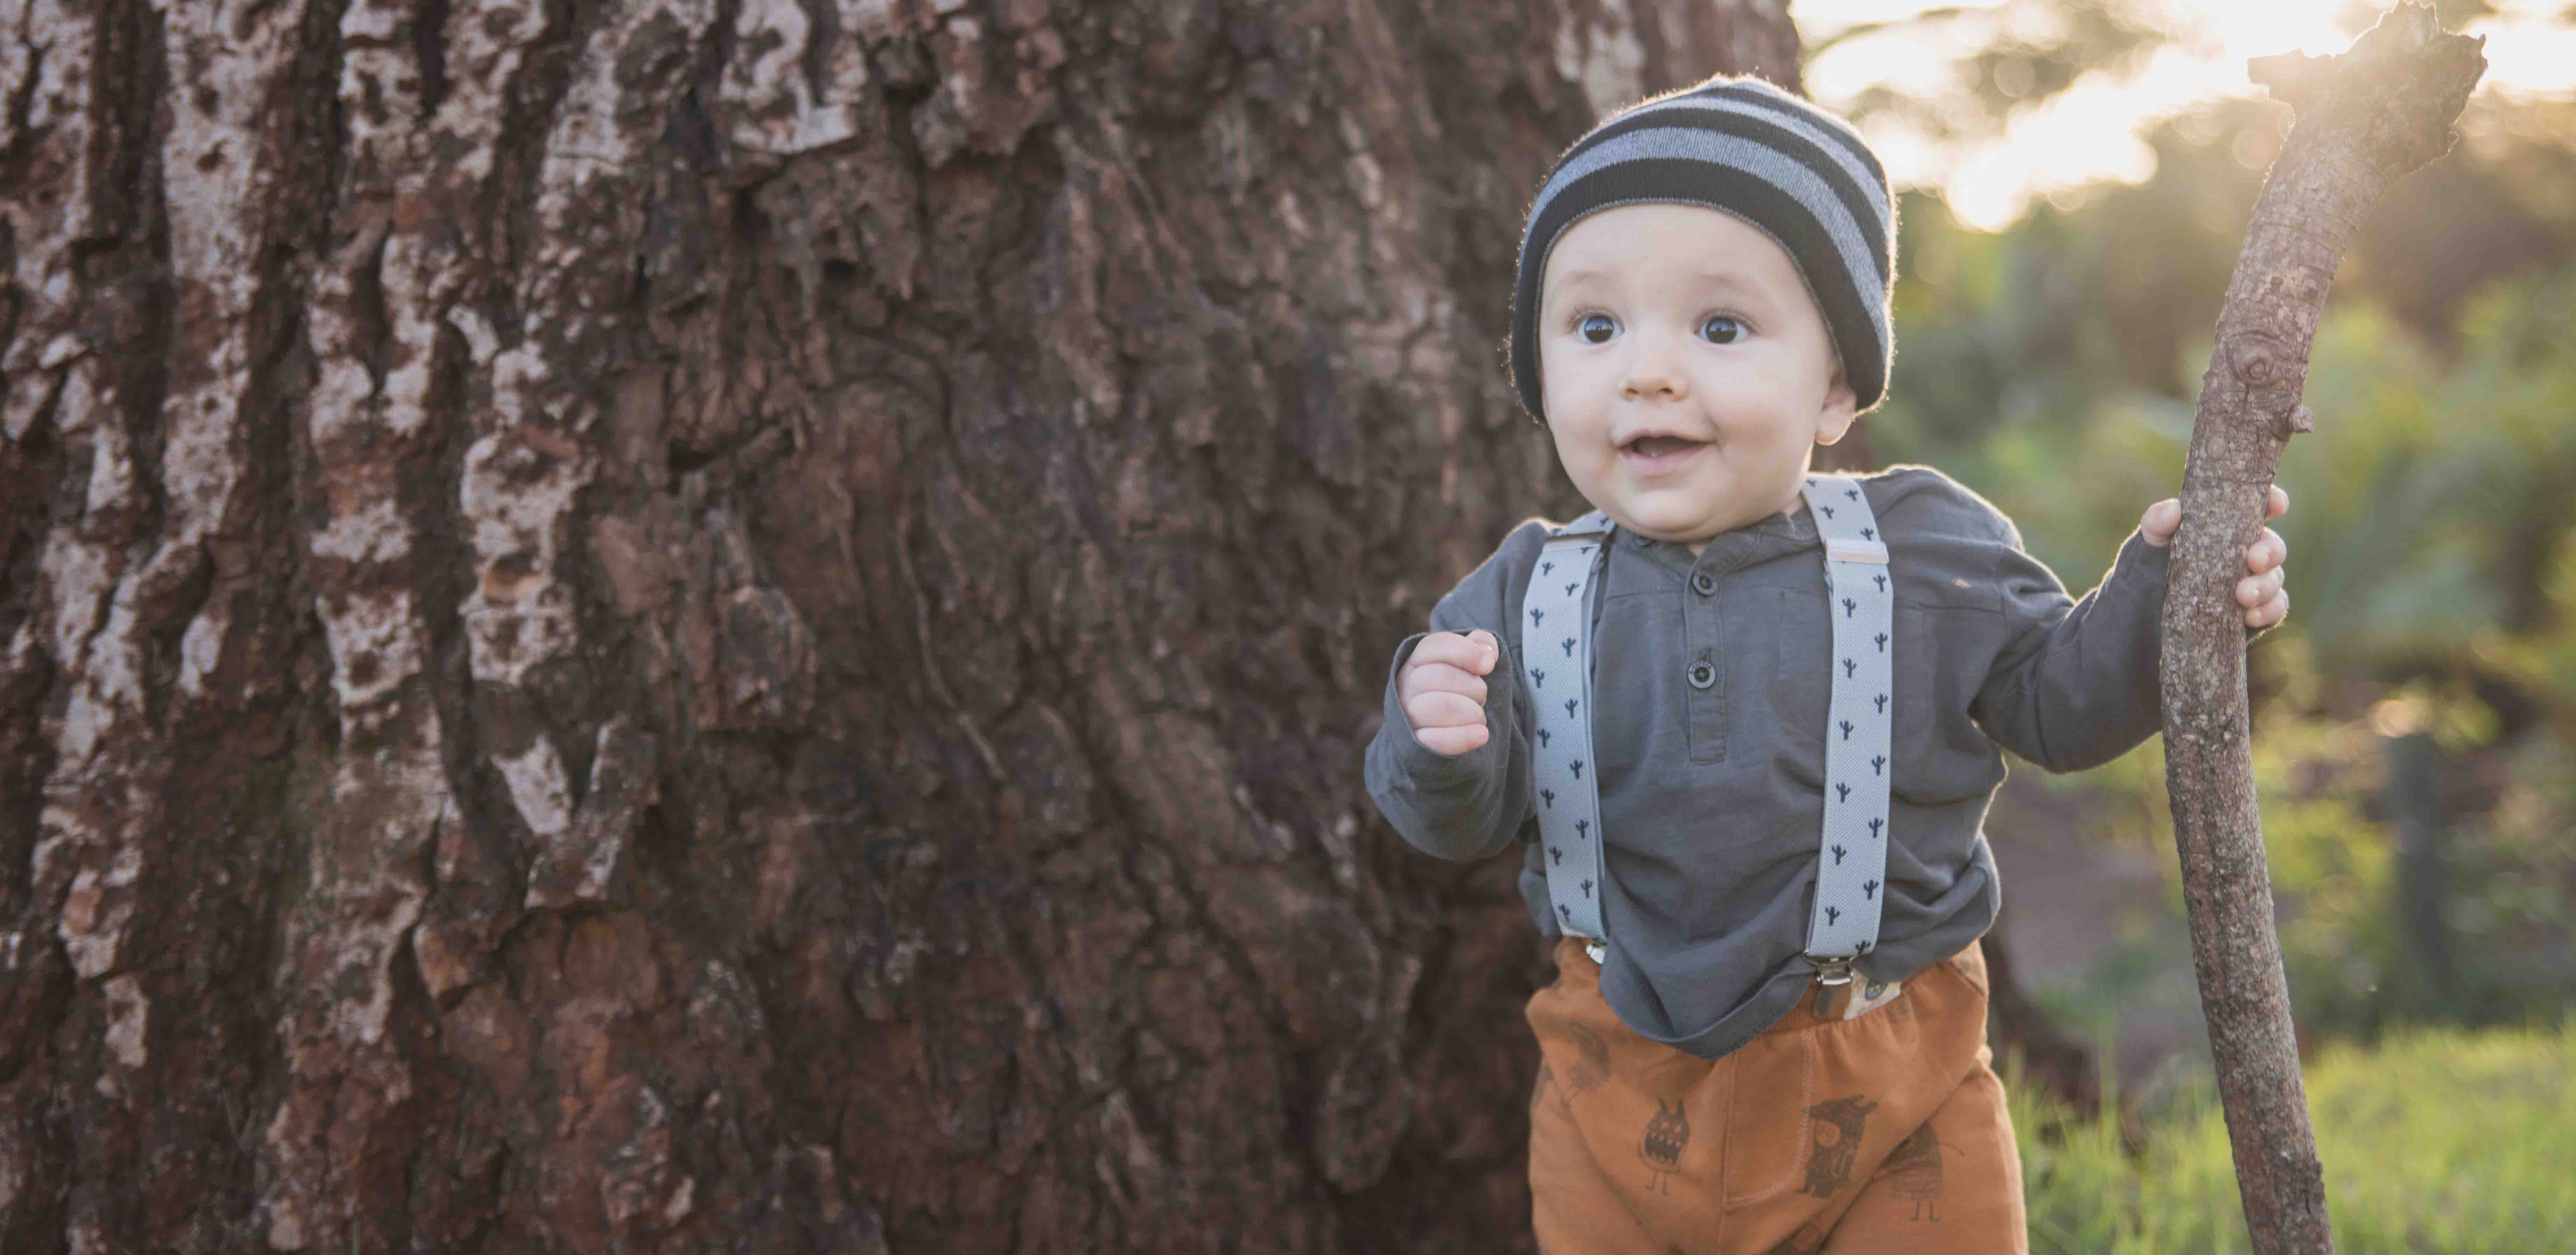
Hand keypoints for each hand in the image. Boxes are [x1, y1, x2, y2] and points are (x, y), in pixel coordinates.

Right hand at [1400, 629, 1499, 755]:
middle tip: (1481, 697)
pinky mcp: (1416, 742)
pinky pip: (1437, 740)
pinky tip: (1482, 735)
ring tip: (1479, 716)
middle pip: (1442, 676)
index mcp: (1418, 660)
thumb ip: (1481, 644)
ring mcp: (1408, 714)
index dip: (1467, 652)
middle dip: (1474, 687)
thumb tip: (1487, 652)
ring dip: (1472, 712)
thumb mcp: (1468, 661)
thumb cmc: (1458, 688)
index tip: (1489, 665)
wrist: (1440, 727)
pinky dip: (1464, 737)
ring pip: (1441, 706)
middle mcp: (1407, 684)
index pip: (1437, 645)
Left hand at [2139, 484, 2290, 628]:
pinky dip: (2267, 611)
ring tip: (2243, 597)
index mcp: (2227, 526)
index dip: (2273, 501)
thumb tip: (2174, 510)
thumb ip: (2157, 522)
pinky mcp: (2253, 610)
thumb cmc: (2150, 566)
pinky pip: (2273, 609)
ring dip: (2264, 586)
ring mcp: (2252, 581)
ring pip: (2274, 579)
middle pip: (2272, 546)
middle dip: (2269, 552)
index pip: (2258, 507)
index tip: (2276, 505)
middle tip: (2254, 561)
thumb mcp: (2149, 542)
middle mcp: (2246, 552)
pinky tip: (2250, 616)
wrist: (2143, 612)